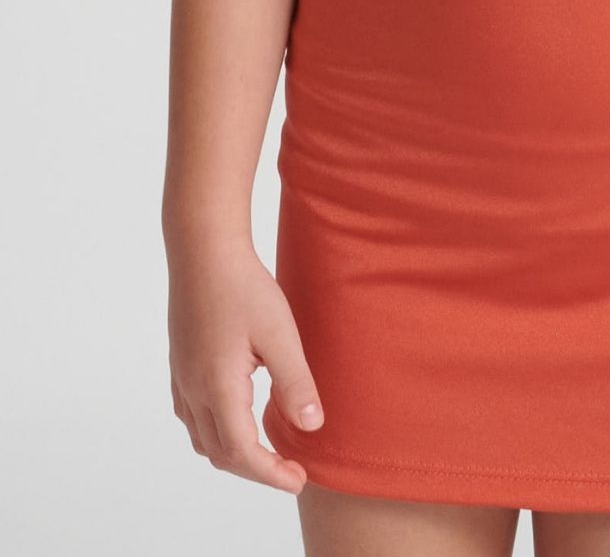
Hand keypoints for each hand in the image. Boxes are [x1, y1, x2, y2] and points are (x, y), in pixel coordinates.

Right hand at [167, 234, 323, 493]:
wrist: (203, 249)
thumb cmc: (243, 286)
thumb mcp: (280, 333)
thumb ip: (295, 383)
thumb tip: (311, 426)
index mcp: (218, 388)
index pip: (242, 453)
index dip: (271, 474)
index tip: (299, 478)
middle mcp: (193, 389)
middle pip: (219, 453)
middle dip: (255, 469)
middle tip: (290, 468)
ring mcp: (181, 377)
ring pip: (202, 438)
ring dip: (233, 453)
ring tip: (267, 448)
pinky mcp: (180, 363)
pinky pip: (192, 416)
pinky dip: (216, 431)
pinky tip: (236, 416)